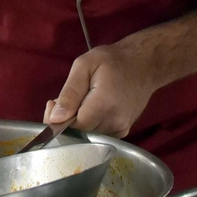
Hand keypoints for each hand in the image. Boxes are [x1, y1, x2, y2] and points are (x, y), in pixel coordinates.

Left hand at [43, 42, 160, 138]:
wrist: (144, 65)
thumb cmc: (112, 60)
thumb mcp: (84, 65)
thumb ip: (69, 93)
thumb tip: (55, 118)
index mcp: (104, 105)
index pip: (74, 127)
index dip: (59, 120)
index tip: (52, 103)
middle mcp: (115, 122)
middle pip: (80, 134)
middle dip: (65, 121)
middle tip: (58, 101)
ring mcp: (121, 129)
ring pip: (88, 136)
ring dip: (76, 123)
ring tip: (76, 102)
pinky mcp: (123, 132)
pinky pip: (97, 135)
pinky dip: (88, 125)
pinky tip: (88, 109)